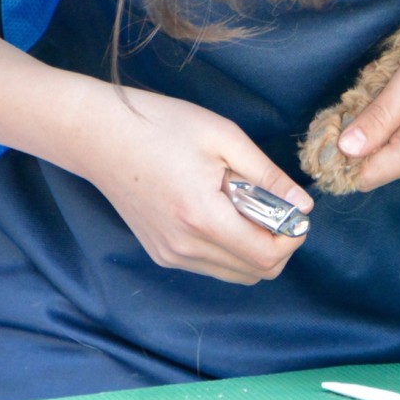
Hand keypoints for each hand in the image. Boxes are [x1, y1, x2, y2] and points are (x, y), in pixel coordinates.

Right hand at [0, 26, 311, 284]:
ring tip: (243, 205)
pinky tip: (221, 211)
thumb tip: (303, 205)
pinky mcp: (161, 253)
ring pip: (238, 274)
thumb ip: (268, 175)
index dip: (293, 237)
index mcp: (202, 217)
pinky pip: (213, 265)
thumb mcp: (223, 137)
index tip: (295, 210)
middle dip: (279, 244)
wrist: (96, 135)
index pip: (268, 256)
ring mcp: (171, 254)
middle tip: (274, 206)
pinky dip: (231, 248)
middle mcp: (185, 246)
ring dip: (255, 247)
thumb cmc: (159, 125)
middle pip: (258, 272)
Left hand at [334, 23, 399, 190]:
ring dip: (383, 134)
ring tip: (394, 94)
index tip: (333, 124)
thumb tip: (345, 147)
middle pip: (378, 169)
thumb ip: (380, 114)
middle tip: (366, 96)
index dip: (342, 157)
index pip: (365, 176)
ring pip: (395, 160)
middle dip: (362, 141)